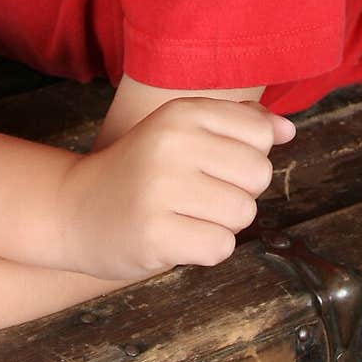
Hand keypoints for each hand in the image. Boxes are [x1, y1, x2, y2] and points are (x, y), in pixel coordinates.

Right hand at [57, 97, 293, 280]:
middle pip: (258, 174)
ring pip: (243, 214)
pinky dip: (205, 249)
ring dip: (221, 223)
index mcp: (181, 113)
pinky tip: (175, 237)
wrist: (74, 209)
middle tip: (195, 195)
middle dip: (237, 192)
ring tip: (183, 215)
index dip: (246, 155)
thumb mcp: (180, 131)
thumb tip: (287, 130)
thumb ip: (236, 123)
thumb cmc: (139, 171)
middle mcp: (172, 144)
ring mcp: (161, 189)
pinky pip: (221, 247)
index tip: (210, 163)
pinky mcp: (156, 234)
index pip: (260, 132)